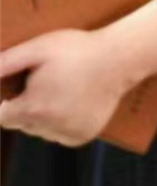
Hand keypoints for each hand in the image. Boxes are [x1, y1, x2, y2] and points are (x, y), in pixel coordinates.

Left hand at [0, 29, 135, 145]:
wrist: (117, 60)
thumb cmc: (75, 51)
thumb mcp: (34, 50)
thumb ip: (3, 64)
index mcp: (34, 109)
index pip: (4, 118)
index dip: (8, 102)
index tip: (20, 89)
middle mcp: (52, 127)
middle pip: (24, 125)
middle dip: (27, 107)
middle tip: (45, 84)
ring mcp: (70, 133)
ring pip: (42, 131)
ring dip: (45, 117)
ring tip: (61, 93)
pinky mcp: (84, 135)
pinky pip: (61, 135)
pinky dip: (62, 123)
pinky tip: (72, 104)